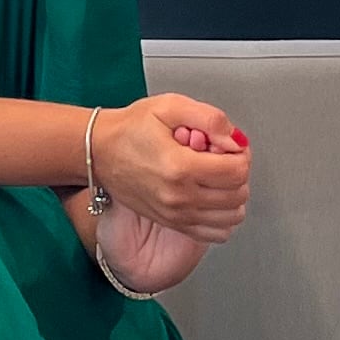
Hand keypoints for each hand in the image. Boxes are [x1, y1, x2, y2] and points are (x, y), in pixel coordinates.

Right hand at [90, 96, 251, 256]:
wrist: (99, 151)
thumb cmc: (131, 128)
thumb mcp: (171, 106)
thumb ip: (210, 119)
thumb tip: (235, 139)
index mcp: (180, 167)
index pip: (238, 170)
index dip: (240, 153)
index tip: (227, 144)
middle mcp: (179, 196)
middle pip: (238, 194)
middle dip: (238, 172)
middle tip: (222, 157)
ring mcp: (175, 214)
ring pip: (231, 217)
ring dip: (233, 195)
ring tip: (217, 176)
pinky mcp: (171, 222)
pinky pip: (215, 233)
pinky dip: (222, 217)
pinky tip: (211, 196)